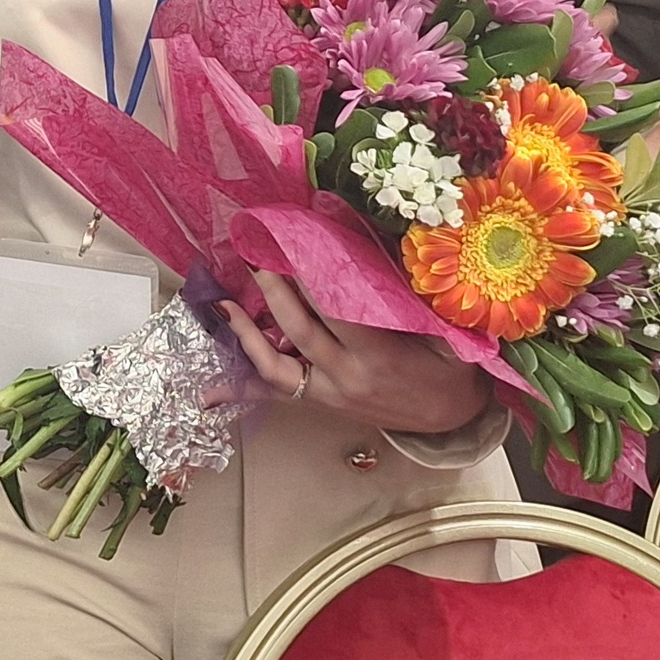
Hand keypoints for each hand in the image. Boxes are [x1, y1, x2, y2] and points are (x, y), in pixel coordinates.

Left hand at [213, 270, 490, 433]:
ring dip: (245, 335)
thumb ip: (410, 298)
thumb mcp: (444, 332)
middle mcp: (346, 377)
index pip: (333, 309)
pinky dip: (240, 390)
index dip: (308, 276)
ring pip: (275, 367)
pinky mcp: (321, 403)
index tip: (290, 243)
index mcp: (378, 355)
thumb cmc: (451, 366)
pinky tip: (206, 394)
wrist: (454, 416)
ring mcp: (329, 394)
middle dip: (272, 290)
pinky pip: (275, 396)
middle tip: (254, 255)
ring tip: (222, 305)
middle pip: (297, 330)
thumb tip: (381, 249)